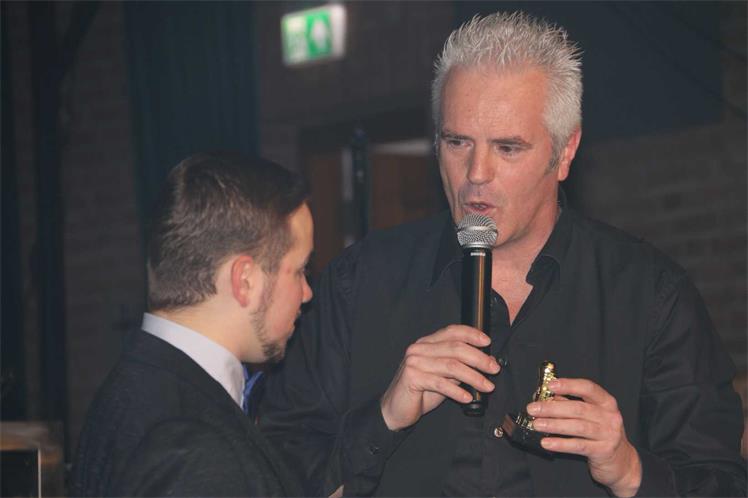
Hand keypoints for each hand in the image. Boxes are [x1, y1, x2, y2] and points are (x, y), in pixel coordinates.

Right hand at [380, 325, 499, 430]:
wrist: (396, 410)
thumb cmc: (420, 392)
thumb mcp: (444, 377)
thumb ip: (460, 368)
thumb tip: (486, 362)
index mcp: (427, 343)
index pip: (452, 331)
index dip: (471, 334)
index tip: (488, 342)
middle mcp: (419, 349)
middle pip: (455, 348)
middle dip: (479, 358)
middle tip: (494, 369)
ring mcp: (414, 362)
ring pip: (451, 365)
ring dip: (473, 376)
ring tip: (487, 386)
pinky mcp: (412, 378)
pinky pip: (440, 383)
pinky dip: (457, 391)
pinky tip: (468, 397)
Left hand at [527, 378, 641, 496]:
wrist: (622, 462)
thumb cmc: (601, 434)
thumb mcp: (591, 416)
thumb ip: (571, 404)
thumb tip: (548, 397)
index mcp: (606, 402)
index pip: (588, 388)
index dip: (569, 385)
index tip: (550, 385)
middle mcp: (610, 416)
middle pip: (578, 409)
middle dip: (552, 408)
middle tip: (533, 409)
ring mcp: (608, 434)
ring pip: (577, 427)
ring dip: (554, 424)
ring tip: (536, 424)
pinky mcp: (603, 451)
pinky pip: (578, 446)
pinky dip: (561, 443)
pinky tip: (546, 442)